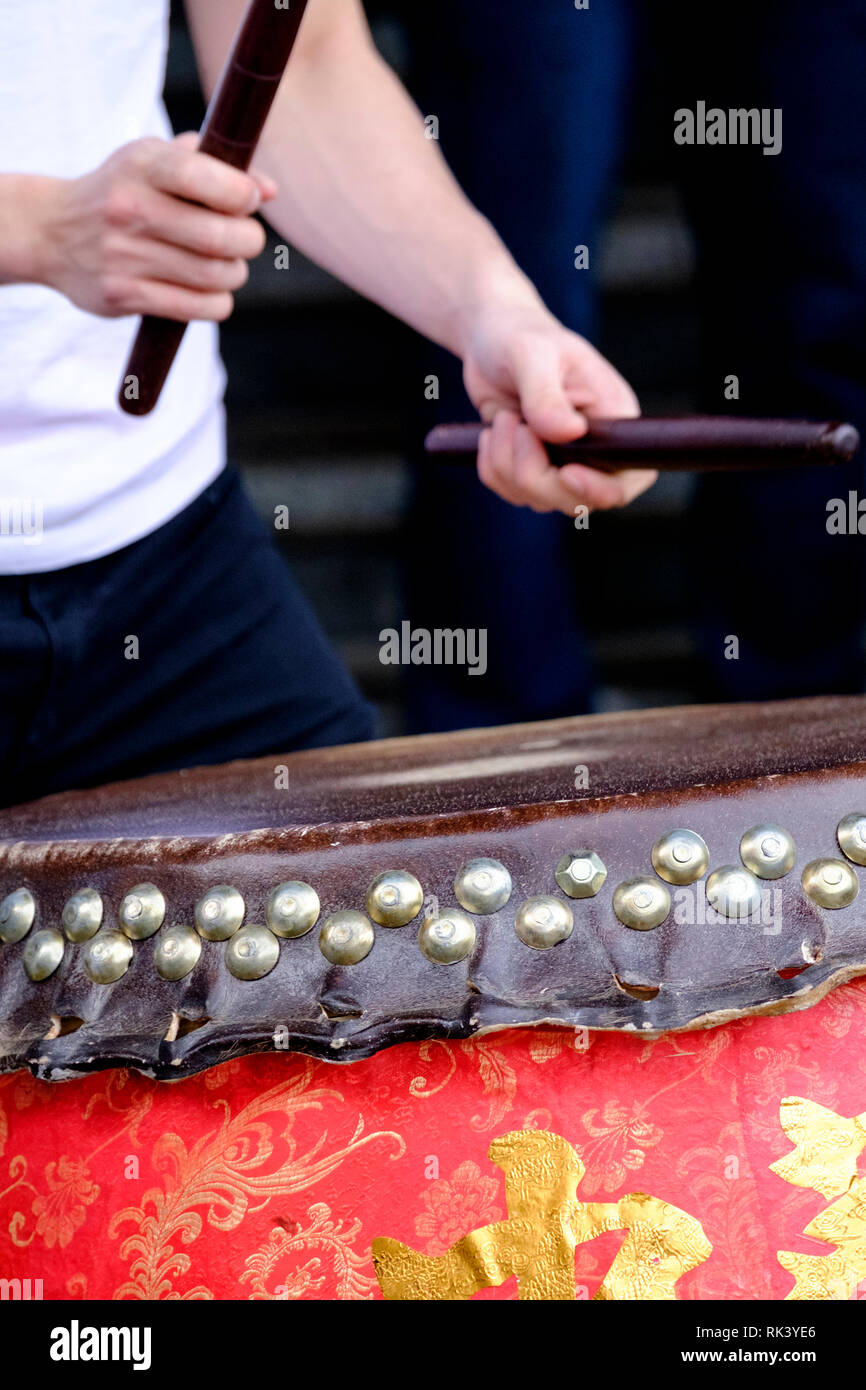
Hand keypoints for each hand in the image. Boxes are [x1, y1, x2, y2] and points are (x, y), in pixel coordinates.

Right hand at [33, 134, 275, 320]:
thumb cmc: (121, 191)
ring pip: (214, 276)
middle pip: (220, 236)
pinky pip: (196, 307)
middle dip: (248, 240)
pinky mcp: (122, 295)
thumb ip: (213, 166)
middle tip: (245, 240)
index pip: (206, 178)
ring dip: (234, 274)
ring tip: (226, 265)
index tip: (248, 201)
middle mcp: (131, 209)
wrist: (50, 231)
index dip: (243, 194)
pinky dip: (217, 302)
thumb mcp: (154, 161)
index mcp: (142, 165)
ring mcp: (124, 255)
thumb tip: (268, 190)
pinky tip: (212, 291)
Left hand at [462, 302, 655, 514]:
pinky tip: (492, 432)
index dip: (602, 488)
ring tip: (503, 418)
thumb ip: (546, 393)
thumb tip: (568, 433)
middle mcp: (594, 448)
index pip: (630, 476)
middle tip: (512, 424)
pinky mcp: (532, 469)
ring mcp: (562, 463)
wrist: (491, 340)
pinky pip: (512, 493)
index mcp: (614, 418)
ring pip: (540, 499)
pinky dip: (493, 469)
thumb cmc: (520, 335)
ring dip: (506, 465)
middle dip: (535, 475)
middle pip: (577, 500)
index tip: (566, 472)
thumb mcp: (532, 352)